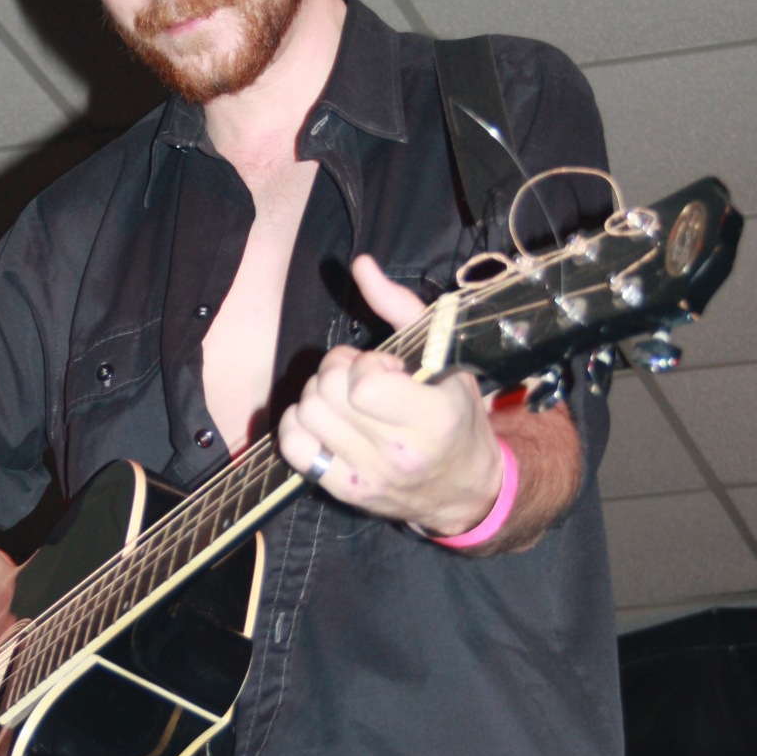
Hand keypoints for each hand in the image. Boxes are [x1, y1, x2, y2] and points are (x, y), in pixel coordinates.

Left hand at [276, 255, 502, 534]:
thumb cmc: (457, 417)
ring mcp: (368, 476)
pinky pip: (292, 447)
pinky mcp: (344, 491)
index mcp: (433, 419)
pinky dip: (297, 424)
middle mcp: (399, 454)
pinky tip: (323, 421)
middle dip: (336, 371)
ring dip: (317, 395)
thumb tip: (360, 264)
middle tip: (359, 379)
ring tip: (345, 401)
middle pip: (325, 392)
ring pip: (305, 413)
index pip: (362, 383)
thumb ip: (400, 307)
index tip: (385, 368)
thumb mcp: (445, 359)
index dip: (364, 363)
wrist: (464, 489)